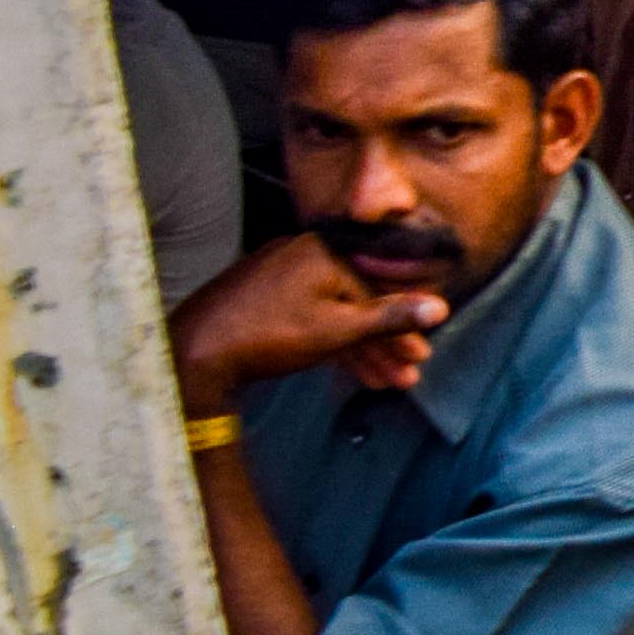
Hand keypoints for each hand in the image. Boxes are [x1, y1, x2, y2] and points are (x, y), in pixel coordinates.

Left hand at [171, 235, 450, 406]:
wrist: (193, 353)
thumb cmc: (268, 336)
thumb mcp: (340, 330)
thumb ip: (391, 318)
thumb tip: (440, 307)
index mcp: (323, 253)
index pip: (377, 292)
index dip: (402, 330)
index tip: (418, 357)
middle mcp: (299, 256)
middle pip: (355, 303)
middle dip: (382, 345)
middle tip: (403, 375)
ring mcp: (276, 277)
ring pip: (331, 314)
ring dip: (357, 350)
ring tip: (378, 382)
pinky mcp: (259, 298)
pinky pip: (306, 317)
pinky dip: (326, 343)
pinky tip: (342, 369)